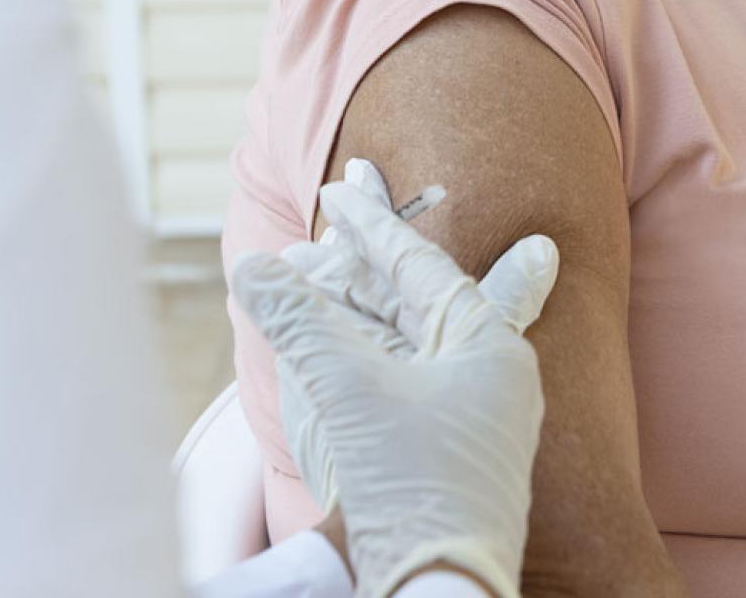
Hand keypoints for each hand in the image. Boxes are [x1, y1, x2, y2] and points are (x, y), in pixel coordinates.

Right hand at [232, 161, 558, 597]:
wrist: (435, 591)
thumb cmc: (409, 485)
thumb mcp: (348, 391)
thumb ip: (300, 322)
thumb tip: (252, 268)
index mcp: (492, 347)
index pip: (422, 265)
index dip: (374, 224)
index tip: (341, 187)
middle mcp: (494, 376)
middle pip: (418, 298)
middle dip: (367, 258)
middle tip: (337, 205)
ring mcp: (475, 419)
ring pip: (409, 341)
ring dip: (360, 306)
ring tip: (316, 266)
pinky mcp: (449, 455)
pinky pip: (406, 382)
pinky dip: (366, 355)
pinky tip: (334, 337)